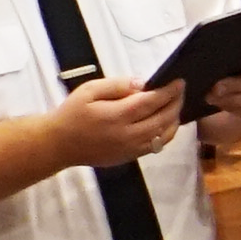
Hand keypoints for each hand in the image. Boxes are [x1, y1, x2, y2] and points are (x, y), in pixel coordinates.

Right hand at [50, 72, 189, 170]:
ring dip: (174, 119)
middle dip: (175, 103)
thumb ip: (117, 85)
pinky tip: (167, 122)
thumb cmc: (72, 113)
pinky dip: (167, 133)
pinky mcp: (131, 157)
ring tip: (176, 105)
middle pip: (162, 118)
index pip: (152, 102)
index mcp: (117, 116)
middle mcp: (128, 134)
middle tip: (180, 91)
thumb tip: (142, 83)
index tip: (180, 82)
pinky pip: (157, 146)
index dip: (169, 91)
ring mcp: (131, 149)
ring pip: (164, 135)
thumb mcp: (89, 90)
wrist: (60, 144)